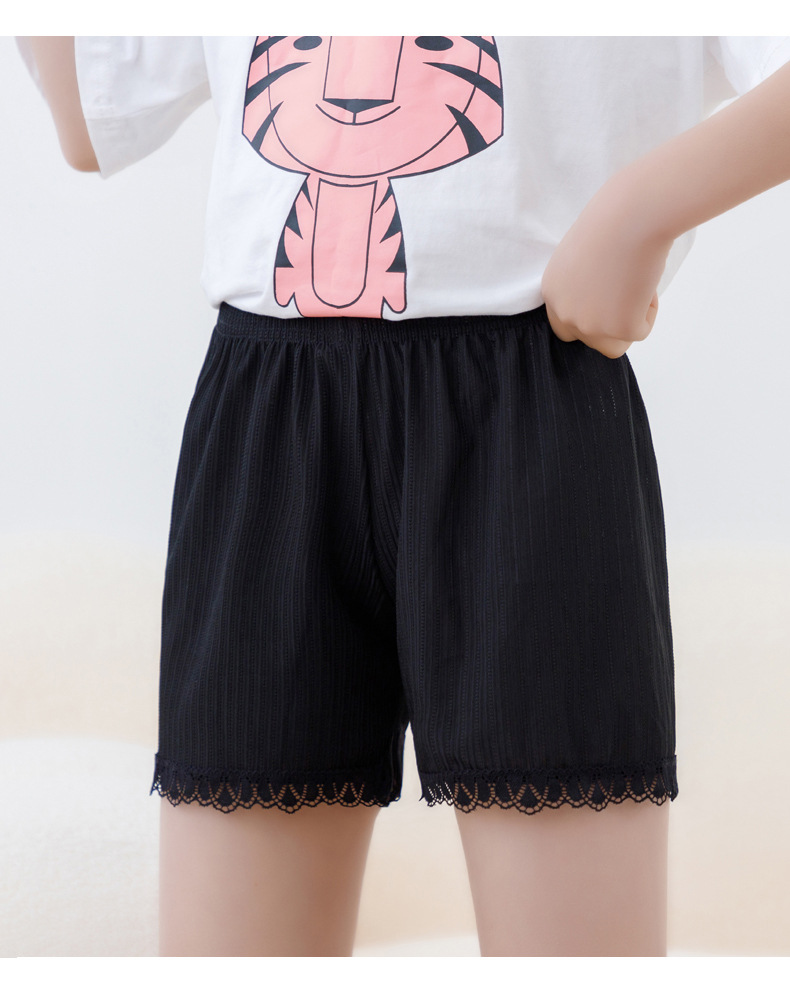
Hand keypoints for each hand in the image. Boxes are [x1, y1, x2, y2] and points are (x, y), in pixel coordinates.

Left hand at [540, 175, 674, 358]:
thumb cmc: (615, 221)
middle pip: (590, 341)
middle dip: (610, 326)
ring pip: (615, 344)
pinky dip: (650, 310)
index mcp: (553, 292)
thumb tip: (604, 301)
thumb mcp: (584, 255)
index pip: (564, 326)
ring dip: (630, 321)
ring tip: (636, 286)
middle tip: (627, 299)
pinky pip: (641, 331)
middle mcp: (565, 313)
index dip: (589, 320)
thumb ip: (584, 284)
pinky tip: (646, 280)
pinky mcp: (619, 329)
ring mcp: (590, 325)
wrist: (634, 214)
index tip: (609, 307)